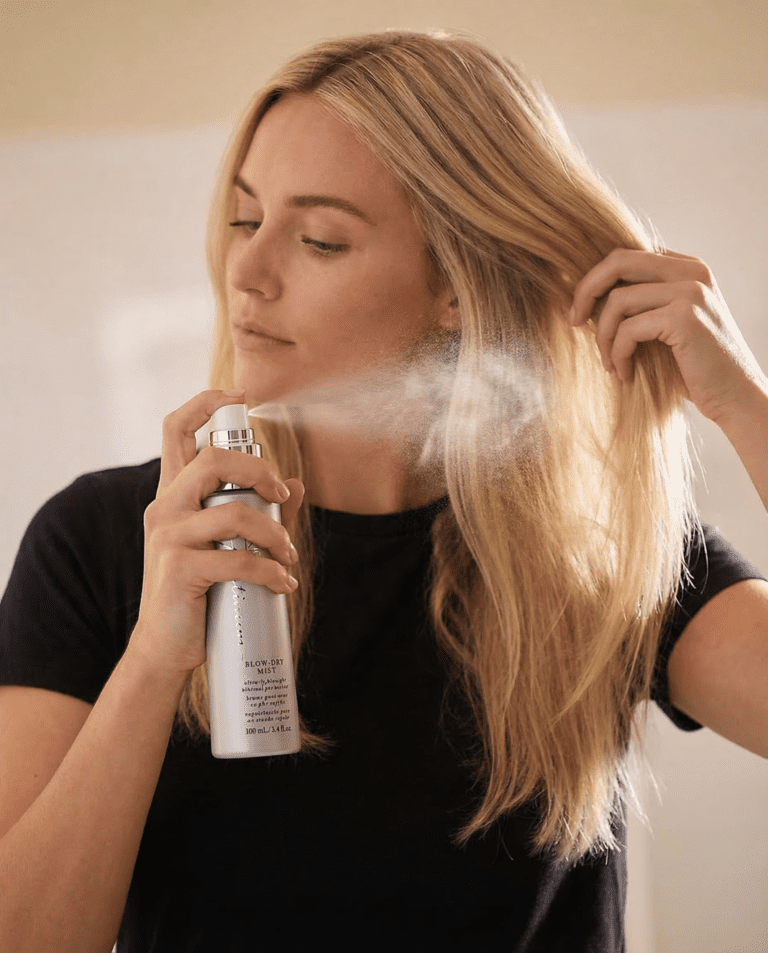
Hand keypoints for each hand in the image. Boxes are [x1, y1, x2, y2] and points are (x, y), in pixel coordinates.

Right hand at [131, 389, 303, 673]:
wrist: (167, 646)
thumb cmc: (198, 589)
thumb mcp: (224, 543)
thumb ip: (256, 510)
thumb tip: (295, 483)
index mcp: (174, 493)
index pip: (175, 429)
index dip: (205, 403)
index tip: (240, 395)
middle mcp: (165, 506)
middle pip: (214, 458)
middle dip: (260, 470)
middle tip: (282, 498)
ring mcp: (168, 536)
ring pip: (235, 512)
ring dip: (276, 534)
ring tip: (289, 556)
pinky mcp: (179, 569)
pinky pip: (238, 559)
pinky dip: (271, 571)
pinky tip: (283, 584)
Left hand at [569, 248, 767, 426]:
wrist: (735, 398)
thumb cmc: (694, 369)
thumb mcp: (662, 329)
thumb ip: (637, 306)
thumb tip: (578, 301)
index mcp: (686, 267)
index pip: (627, 257)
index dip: (596, 282)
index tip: (581, 313)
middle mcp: (691, 271)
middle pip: (617, 261)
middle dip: (585, 291)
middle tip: (572, 321)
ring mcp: (690, 290)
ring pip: (617, 300)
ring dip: (602, 337)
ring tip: (609, 364)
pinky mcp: (684, 317)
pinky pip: (627, 329)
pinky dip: (617, 355)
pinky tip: (624, 374)